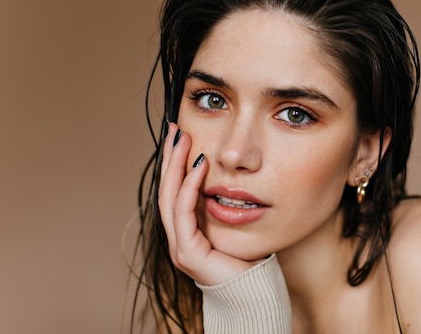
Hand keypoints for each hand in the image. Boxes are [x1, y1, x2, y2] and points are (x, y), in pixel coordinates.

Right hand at [158, 123, 257, 284]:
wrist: (254, 290)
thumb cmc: (248, 258)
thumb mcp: (231, 223)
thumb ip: (220, 204)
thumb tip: (222, 175)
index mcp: (186, 231)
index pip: (174, 190)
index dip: (174, 163)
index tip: (179, 135)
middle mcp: (178, 237)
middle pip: (166, 190)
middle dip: (170, 158)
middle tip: (175, 129)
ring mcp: (179, 246)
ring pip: (170, 198)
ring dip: (176, 166)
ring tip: (183, 140)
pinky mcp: (188, 252)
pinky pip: (184, 213)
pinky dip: (190, 187)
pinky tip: (200, 166)